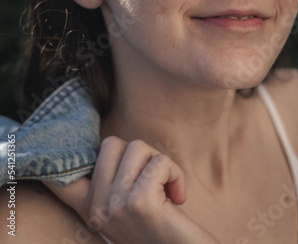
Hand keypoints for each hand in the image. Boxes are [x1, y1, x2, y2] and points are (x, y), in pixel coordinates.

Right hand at [44, 136, 220, 243]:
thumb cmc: (160, 227)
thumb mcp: (125, 207)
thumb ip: (110, 184)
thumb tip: (104, 146)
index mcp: (89, 209)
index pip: (59, 179)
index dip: (53, 160)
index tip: (47, 154)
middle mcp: (96, 208)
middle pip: (111, 143)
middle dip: (141, 154)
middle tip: (152, 179)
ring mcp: (116, 205)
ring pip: (138, 147)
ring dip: (161, 163)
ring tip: (167, 189)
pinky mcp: (140, 202)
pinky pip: (160, 162)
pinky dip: (176, 173)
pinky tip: (178, 197)